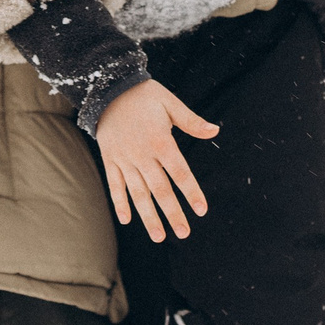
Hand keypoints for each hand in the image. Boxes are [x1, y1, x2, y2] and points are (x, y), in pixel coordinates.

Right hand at [94, 78, 219, 240]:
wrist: (108, 87)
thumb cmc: (144, 95)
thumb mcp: (170, 103)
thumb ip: (191, 121)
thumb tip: (215, 131)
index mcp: (160, 141)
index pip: (180, 172)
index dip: (191, 192)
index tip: (201, 211)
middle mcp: (142, 154)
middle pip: (160, 189)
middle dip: (172, 213)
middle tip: (183, 233)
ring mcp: (124, 158)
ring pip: (138, 192)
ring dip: (148, 216)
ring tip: (158, 237)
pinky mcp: (109, 158)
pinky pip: (115, 184)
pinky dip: (120, 202)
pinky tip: (127, 220)